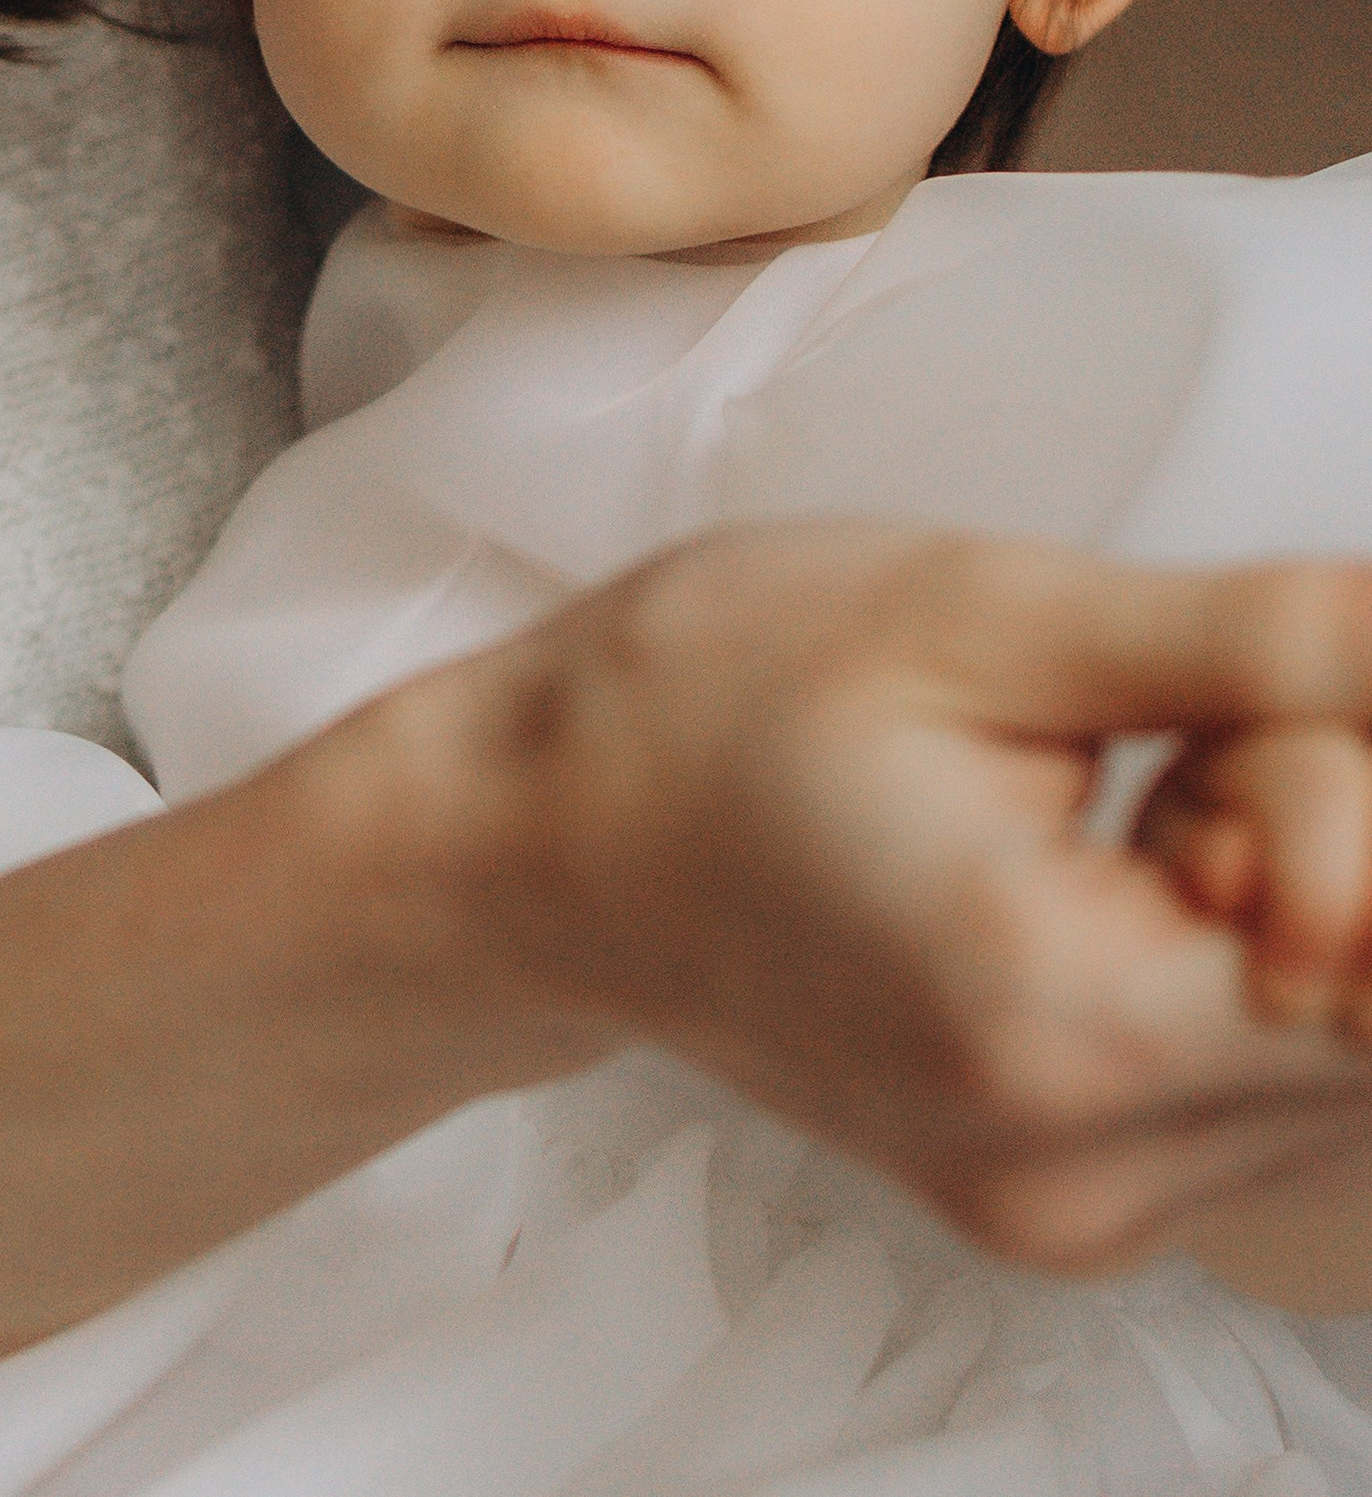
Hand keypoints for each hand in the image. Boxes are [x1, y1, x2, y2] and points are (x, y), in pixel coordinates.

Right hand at [0, 523, 1371, 1470]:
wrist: (532, 838)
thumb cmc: (706, 697)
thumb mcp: (979, 610)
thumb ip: (1259, 655)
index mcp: (1059, 1020)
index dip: (1345, 777)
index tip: (1214, 692)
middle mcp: (1084, 1173)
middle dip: (1321, 824)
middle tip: (1140, 726)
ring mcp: (1074, 1212)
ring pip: (1338, 1049)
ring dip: (1284, 897)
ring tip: (1099, 797)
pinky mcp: (1065, 1207)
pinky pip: (1259, 1087)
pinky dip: (1228, 960)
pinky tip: (1097, 870)